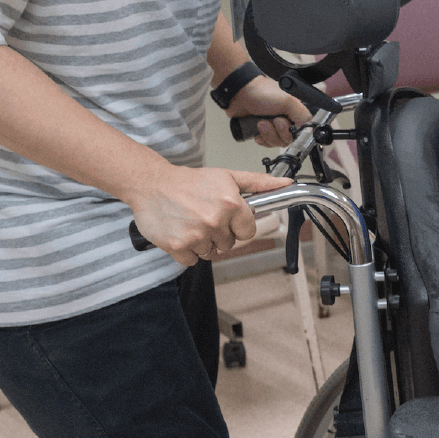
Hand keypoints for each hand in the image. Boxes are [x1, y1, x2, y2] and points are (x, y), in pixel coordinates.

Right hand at [126, 166, 291, 265]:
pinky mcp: (177, 246)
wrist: (152, 184)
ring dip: (202, 242)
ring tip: (191, 222)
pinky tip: (181, 232)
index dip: (238, 226)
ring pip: (211, 253)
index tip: (227, 218)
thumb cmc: (190, 181)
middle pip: (229, 244)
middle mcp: (215, 221)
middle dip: (219, 233)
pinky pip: (192, 261)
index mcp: (231, 204)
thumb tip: (286, 184)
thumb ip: (259, 183)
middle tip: (204, 216)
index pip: (248, 232)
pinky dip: (186, 251)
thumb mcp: (228, 177)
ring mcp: (196, 235)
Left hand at [225, 77, 309, 146]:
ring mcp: (273, 127)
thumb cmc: (261, 92)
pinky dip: (261, 138)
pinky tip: (257, 129)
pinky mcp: (262, 132)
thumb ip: (303, 115)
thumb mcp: (288, 101)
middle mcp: (286, 120)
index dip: (293, 132)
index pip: (303, 132)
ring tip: (261, 122)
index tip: (284, 124)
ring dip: (268, 134)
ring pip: (276, 143)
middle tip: (272, 120)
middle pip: (289, 140)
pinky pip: (266, 143)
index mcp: (295, 113)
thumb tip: (308, 131)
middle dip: (278, 132)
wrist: (238, 94)